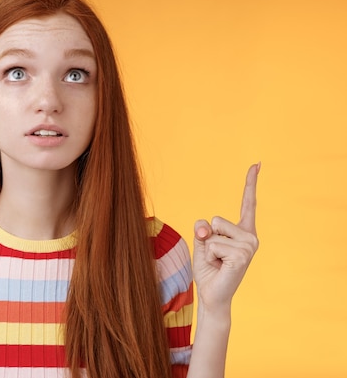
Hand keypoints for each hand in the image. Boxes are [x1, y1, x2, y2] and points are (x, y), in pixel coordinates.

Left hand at [192, 163, 259, 313]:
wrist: (212, 294)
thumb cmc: (208, 268)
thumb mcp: (201, 242)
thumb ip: (203, 229)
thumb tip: (206, 227)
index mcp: (243, 230)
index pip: (247, 202)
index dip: (251, 182)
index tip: (257, 163)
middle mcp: (250, 236)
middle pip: (215, 220)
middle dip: (207, 237)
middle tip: (215, 256)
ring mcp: (249, 246)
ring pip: (212, 233)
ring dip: (207, 249)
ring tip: (217, 262)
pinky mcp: (242, 256)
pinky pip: (212, 244)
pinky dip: (209, 256)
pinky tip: (220, 267)